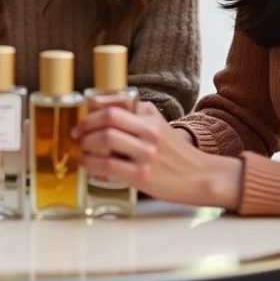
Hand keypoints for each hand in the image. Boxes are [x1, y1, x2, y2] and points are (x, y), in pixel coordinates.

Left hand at [73, 102, 243, 208]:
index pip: (117, 104)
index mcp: (151, 118)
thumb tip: (105, 109)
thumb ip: (139, 116)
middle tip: (77, 132)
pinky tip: (87, 163)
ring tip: (81, 148)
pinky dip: (91, 163)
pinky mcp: (142, 176)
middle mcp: (149, 132)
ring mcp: (146, 154)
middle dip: (86, 124)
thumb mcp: (161, 126)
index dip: (94, 107)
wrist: (203, 176)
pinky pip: (109, 165)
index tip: (84, 113)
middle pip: (108, 118)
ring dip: (86, 143)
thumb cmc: (177, 153)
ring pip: (106, 139)